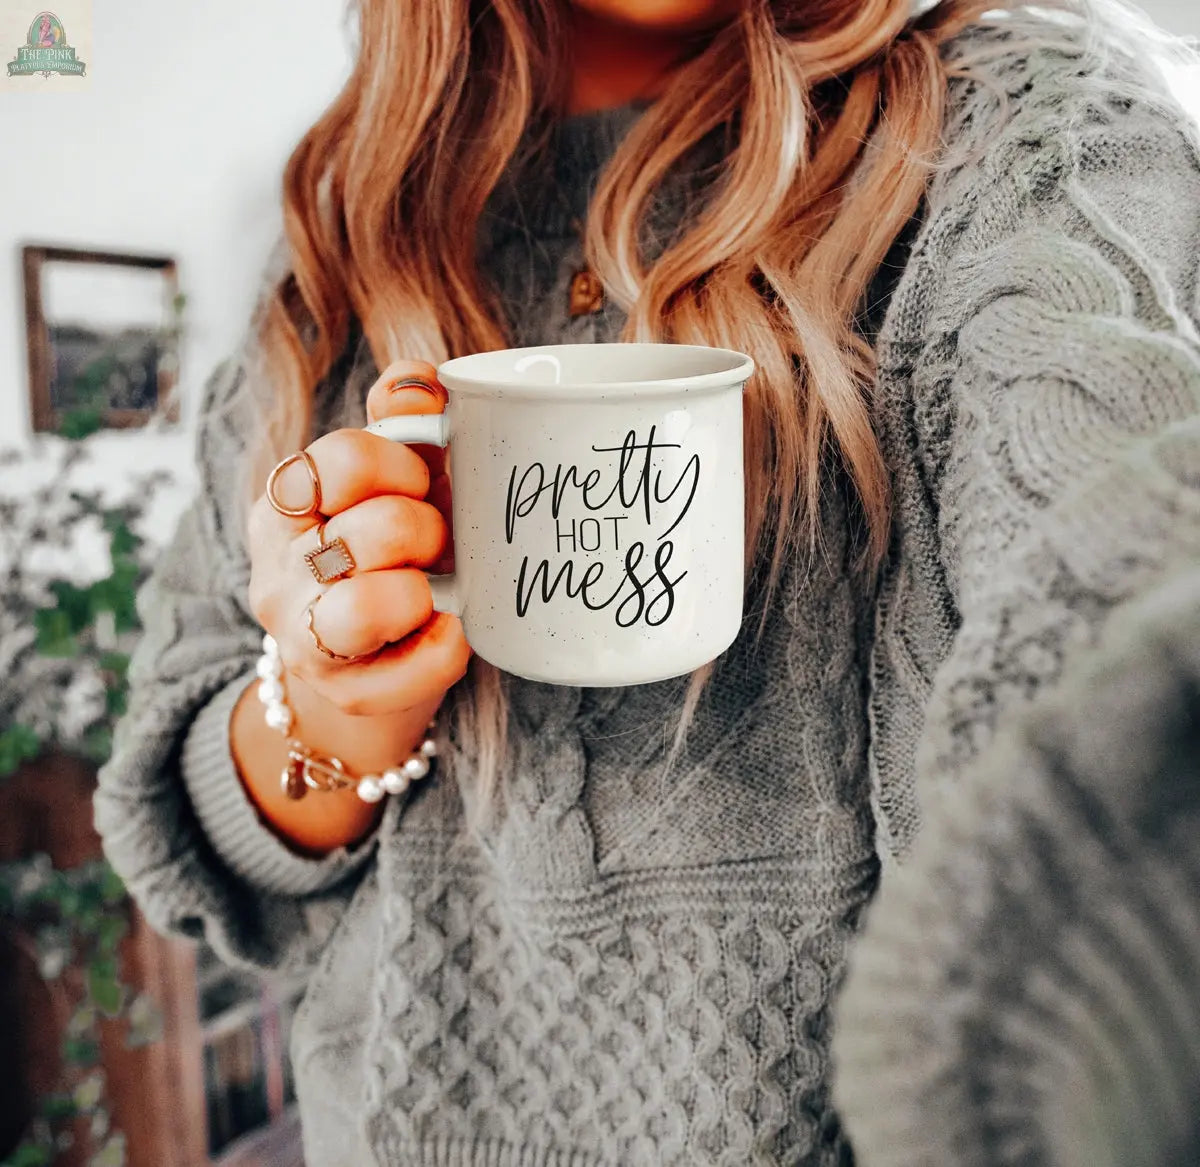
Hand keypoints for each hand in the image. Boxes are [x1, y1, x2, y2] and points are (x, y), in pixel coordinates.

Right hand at [247, 359, 470, 718]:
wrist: (378, 652)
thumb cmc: (392, 547)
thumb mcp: (393, 474)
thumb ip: (401, 417)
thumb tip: (420, 382)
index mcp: (285, 505)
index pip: (337, 463)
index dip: (397, 466)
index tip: (417, 480)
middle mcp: (279, 573)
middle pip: (370, 533)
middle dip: (424, 531)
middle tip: (434, 541)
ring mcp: (306, 640)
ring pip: (368, 606)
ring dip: (423, 589)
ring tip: (433, 587)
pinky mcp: (349, 693)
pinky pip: (425, 662)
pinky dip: (452, 643)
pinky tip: (449, 628)